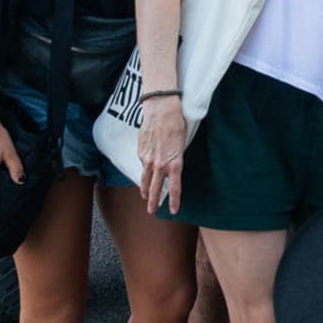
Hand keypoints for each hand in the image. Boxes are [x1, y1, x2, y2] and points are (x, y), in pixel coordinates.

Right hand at [136, 95, 187, 212]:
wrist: (160, 110)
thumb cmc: (176, 124)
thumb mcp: (182, 144)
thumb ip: (176, 158)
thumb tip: (172, 167)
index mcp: (175, 163)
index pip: (175, 187)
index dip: (174, 200)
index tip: (174, 210)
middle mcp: (160, 164)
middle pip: (156, 188)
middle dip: (154, 201)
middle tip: (152, 212)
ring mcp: (148, 159)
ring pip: (145, 179)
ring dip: (146, 190)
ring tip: (145, 197)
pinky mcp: (141, 152)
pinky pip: (143, 165)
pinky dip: (145, 171)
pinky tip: (146, 172)